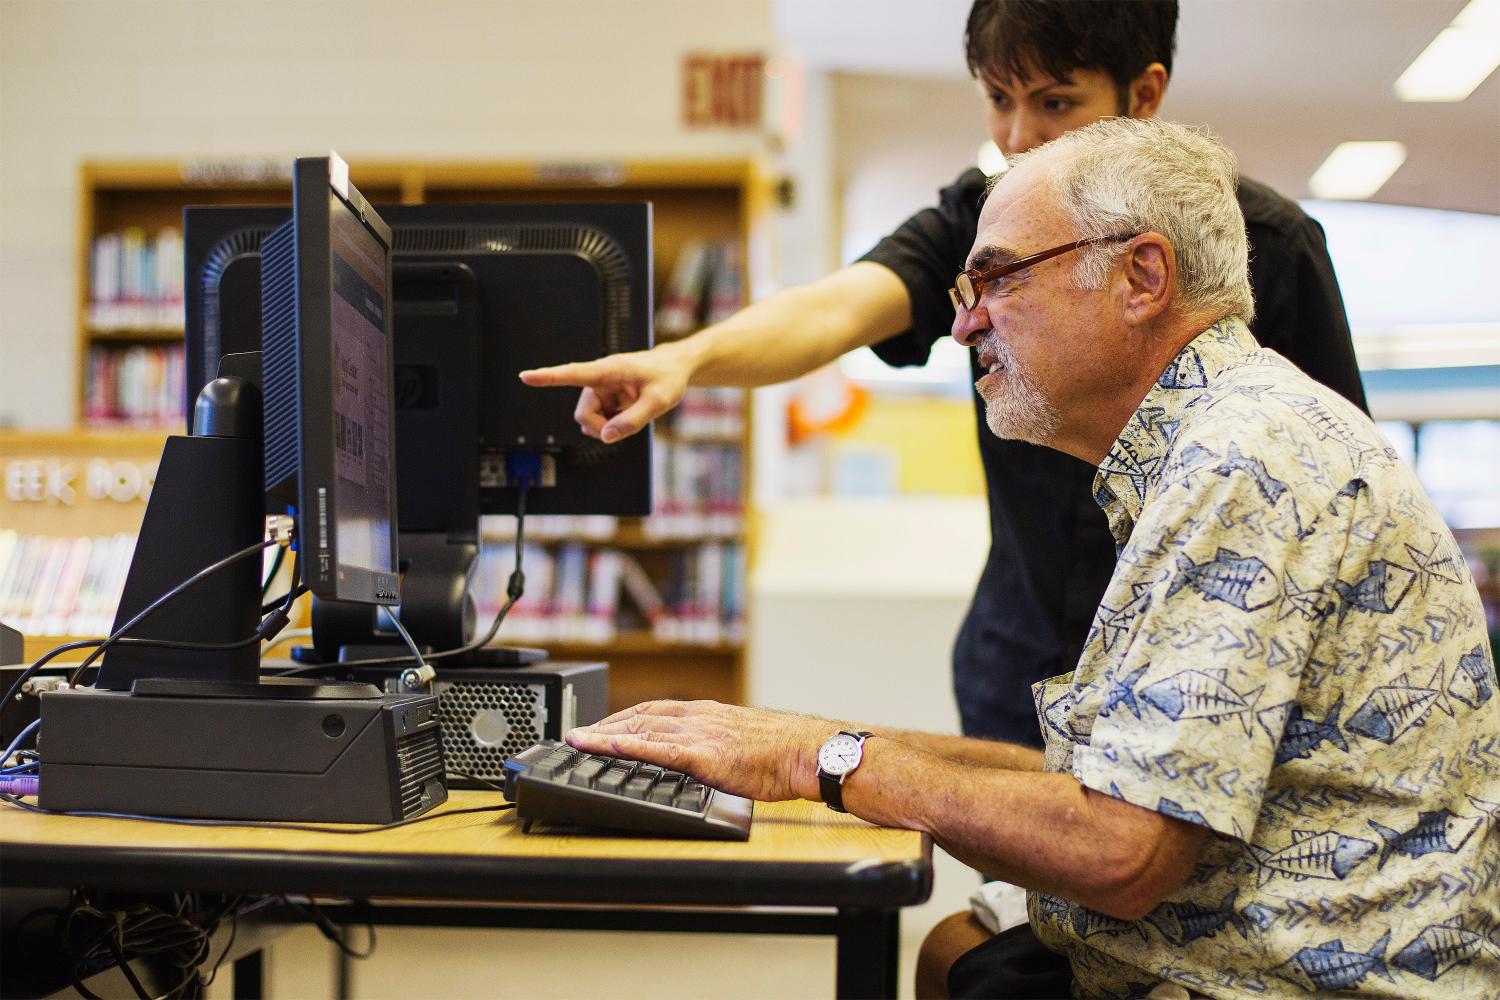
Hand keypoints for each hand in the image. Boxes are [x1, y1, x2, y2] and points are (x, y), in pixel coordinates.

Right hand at [518, 343, 694, 442]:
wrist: (675, 368)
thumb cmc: (668, 379)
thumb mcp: (659, 402)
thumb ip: (633, 421)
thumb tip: (605, 437)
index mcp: (609, 370)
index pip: (574, 373)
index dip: (548, 377)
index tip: (525, 376)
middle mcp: (599, 379)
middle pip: (583, 414)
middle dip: (601, 427)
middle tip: (627, 427)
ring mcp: (600, 389)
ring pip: (589, 420)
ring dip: (608, 426)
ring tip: (633, 413)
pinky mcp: (604, 397)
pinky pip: (600, 420)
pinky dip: (613, 423)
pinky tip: (628, 412)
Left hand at [565, 700, 837, 801]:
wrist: (805, 752)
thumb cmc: (782, 752)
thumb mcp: (741, 739)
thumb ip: (717, 743)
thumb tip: (705, 756)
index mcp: (706, 714)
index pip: (653, 710)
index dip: (622, 718)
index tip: (600, 726)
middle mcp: (697, 717)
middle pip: (639, 716)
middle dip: (604, 725)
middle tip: (577, 735)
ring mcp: (699, 734)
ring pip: (641, 729)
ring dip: (605, 734)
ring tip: (579, 741)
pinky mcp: (703, 755)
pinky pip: (658, 749)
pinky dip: (629, 745)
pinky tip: (607, 746)